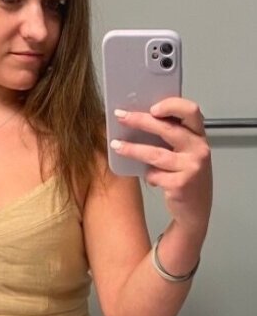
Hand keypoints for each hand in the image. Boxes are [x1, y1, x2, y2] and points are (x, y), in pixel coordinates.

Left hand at [111, 97, 212, 233]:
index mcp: (199, 136)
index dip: (171, 105)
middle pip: (167, 129)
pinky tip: (150, 178)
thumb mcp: (186, 153)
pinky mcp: (181, 185)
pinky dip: (148, 175)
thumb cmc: (187, 176)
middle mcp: (199, 149)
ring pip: (155, 153)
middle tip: (121, 117)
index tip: (151, 107)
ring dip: (132, 149)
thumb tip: (138, 120)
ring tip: (116, 145)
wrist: (196, 210)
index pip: (190, 111)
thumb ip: (172, 137)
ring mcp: (192, 167)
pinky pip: (155, 175)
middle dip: (140, 120)